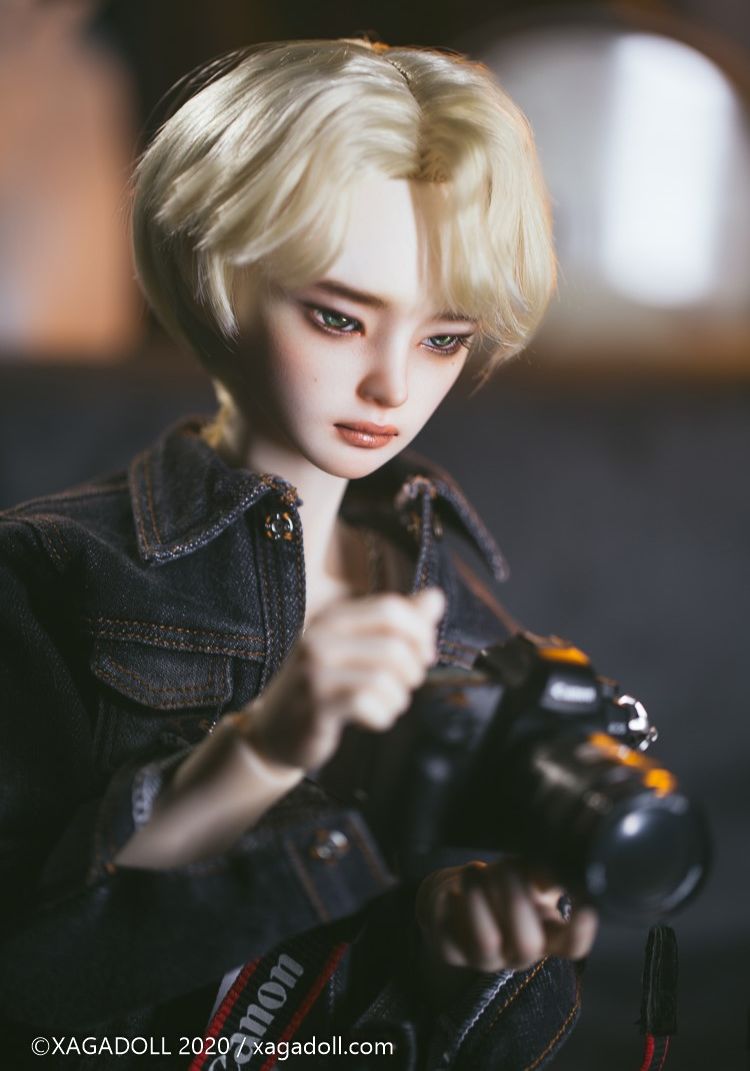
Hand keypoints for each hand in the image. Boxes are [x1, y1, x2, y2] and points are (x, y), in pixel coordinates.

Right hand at [236, 588, 444, 771]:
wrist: (276, 731)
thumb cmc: (326, 686)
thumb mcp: (360, 648)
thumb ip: (399, 623)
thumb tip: (436, 597)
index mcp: (333, 617)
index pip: (392, 609)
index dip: (420, 632)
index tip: (424, 655)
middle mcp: (320, 637)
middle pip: (394, 645)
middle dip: (412, 672)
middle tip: (404, 686)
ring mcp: (314, 670)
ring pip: (385, 677)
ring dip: (397, 698)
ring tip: (386, 704)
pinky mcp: (315, 703)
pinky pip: (368, 703)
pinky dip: (382, 716)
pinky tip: (372, 718)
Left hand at [416, 859, 597, 973]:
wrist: (456, 893)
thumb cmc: (501, 885)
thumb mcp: (529, 875)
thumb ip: (546, 873)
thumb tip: (558, 872)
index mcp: (546, 934)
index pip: (573, 946)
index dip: (581, 932)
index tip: (584, 908)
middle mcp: (517, 953)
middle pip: (528, 944)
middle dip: (516, 899)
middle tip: (506, 867)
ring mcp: (483, 958)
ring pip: (485, 942)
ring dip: (480, 898)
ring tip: (474, 871)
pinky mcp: (449, 951)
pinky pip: (447, 933)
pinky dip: (450, 903)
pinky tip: (452, 889)